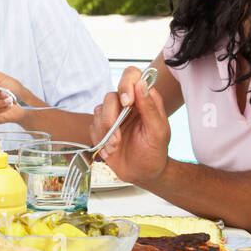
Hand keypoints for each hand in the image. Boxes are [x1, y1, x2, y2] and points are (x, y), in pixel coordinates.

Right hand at [90, 67, 171, 184]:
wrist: (143, 174)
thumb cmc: (155, 153)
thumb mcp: (158, 131)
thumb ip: (150, 107)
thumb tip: (142, 84)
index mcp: (144, 99)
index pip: (132, 76)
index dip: (126, 84)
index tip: (127, 103)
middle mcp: (127, 104)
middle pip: (110, 96)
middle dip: (110, 118)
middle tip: (117, 138)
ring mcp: (113, 116)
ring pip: (98, 110)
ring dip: (105, 131)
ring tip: (115, 146)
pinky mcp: (102, 128)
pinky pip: (92, 125)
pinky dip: (99, 139)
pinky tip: (110, 150)